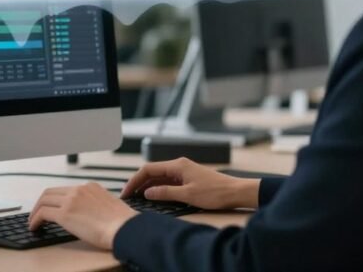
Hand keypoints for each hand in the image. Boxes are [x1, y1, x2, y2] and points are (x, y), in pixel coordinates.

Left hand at [28, 183, 136, 249]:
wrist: (126, 228)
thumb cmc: (123, 223)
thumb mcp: (110, 205)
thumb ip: (97, 204)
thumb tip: (90, 214)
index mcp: (90, 187)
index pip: (65, 190)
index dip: (55, 199)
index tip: (51, 207)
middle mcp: (79, 190)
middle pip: (50, 192)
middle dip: (41, 203)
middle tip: (37, 213)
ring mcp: (71, 200)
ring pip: (44, 201)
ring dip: (35, 211)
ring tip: (33, 222)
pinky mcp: (65, 214)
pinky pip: (43, 213)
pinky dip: (35, 220)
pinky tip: (34, 227)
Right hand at [121, 157, 259, 209]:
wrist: (235, 192)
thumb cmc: (215, 193)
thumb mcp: (188, 195)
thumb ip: (165, 193)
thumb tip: (148, 193)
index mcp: (177, 166)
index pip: (148, 169)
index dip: (135, 180)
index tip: (127, 191)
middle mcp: (179, 165)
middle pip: (152, 172)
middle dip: (138, 183)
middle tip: (128, 195)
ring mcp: (183, 171)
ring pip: (159, 176)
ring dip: (147, 186)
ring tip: (137, 197)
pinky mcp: (188, 178)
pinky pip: (168, 180)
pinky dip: (158, 187)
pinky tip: (154, 196)